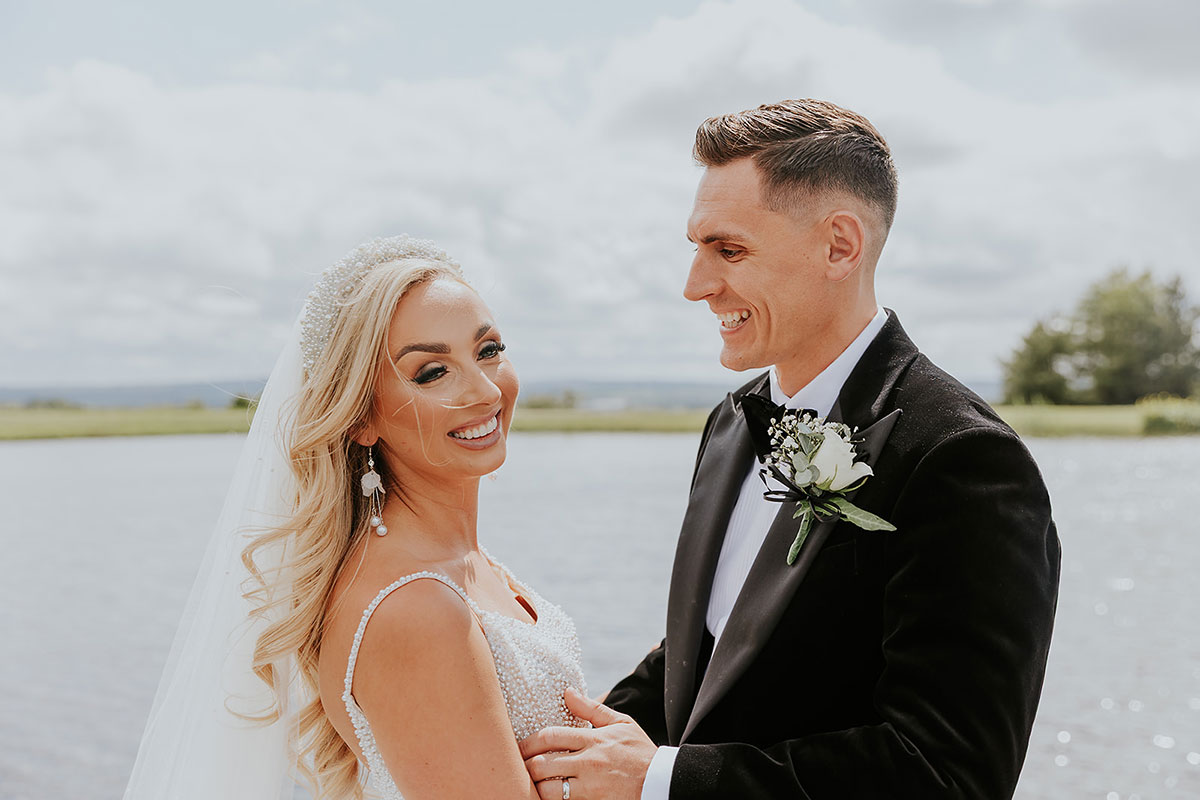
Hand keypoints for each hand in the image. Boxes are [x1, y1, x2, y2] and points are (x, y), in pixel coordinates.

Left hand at [520, 687, 657, 799]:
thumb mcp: (621, 723)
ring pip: (548, 790)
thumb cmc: (640, 751)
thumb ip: (592, 709)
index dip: (528, 743)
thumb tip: (567, 691)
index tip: (519, 747)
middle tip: (519, 767)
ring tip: (530, 785)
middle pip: (542, 764)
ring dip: (536, 788)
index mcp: (592, 739)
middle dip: (526, 767)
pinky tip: (547, 797)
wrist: (662, 781)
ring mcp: (590, 786)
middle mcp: (588, 762)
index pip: (549, 736)